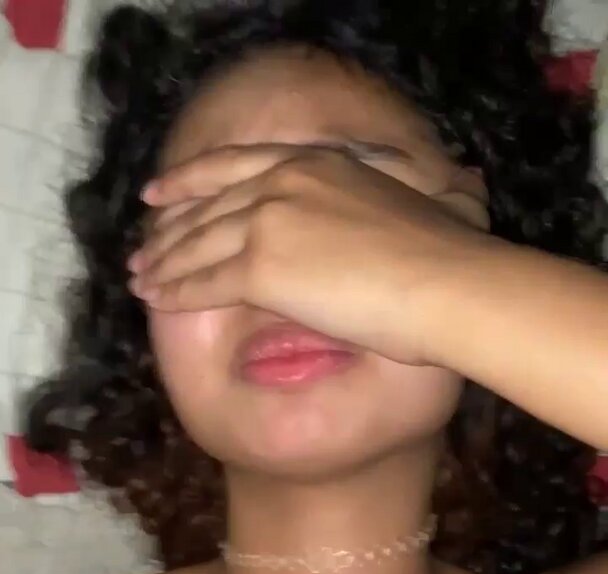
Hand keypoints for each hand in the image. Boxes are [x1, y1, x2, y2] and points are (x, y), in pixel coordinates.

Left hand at [128, 143, 491, 363]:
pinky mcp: (262, 268)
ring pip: (199, 244)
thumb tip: (449, 183)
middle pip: (207, 206)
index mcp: (317, 162)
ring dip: (163, 263)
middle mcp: (284, 182)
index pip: (235, 166)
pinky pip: (206, 283)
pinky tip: (157, 301)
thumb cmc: (445, 255)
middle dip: (168, 229)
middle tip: (141, 247)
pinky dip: (176, 293)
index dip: (191, 180)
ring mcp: (269, 221)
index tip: (161, 191)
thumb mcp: (412, 202)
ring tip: (139, 277)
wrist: (446, 283)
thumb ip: (393, 195)